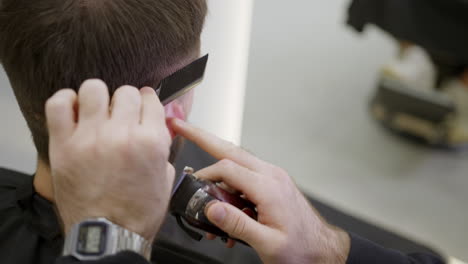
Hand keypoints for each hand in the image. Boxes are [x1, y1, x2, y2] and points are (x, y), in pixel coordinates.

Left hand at [46, 79, 174, 240]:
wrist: (109, 234)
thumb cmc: (137, 212)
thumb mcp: (165, 178)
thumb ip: (161, 148)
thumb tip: (157, 128)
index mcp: (150, 141)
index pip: (150, 100)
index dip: (147, 100)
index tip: (143, 102)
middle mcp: (122, 134)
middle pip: (125, 93)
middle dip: (127, 100)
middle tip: (122, 112)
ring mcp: (90, 137)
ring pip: (94, 90)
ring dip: (99, 97)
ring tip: (97, 110)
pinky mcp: (64, 144)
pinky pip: (59, 104)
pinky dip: (66, 101)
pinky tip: (74, 109)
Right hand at [170, 119, 349, 263]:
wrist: (323, 250)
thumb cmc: (302, 249)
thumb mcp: (268, 244)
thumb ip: (237, 225)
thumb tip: (211, 208)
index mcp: (269, 187)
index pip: (227, 168)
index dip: (205, 176)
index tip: (193, 188)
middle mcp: (271, 176)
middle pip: (230, 150)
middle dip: (204, 137)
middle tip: (182, 126)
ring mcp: (273, 178)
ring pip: (237, 163)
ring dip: (217, 174)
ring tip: (204, 193)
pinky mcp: (273, 185)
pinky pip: (246, 179)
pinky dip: (230, 189)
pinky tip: (226, 213)